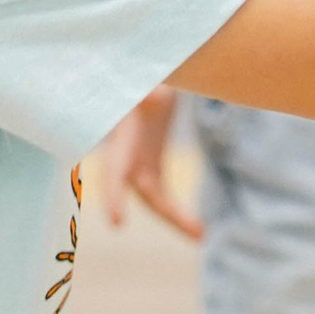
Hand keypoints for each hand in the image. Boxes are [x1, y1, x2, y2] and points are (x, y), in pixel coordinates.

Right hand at [97, 88, 199, 240]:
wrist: (143, 78)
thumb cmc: (140, 78)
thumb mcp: (144, 83)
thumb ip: (147, 94)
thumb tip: (155, 97)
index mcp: (121, 138)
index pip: (114, 171)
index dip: (114, 196)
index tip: (117, 223)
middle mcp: (126, 158)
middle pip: (147, 194)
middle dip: (170, 214)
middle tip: (197, 232)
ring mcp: (139, 166)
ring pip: (156, 202)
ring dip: (176, 220)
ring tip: (200, 235)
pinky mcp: (151, 168)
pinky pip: (164, 198)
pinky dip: (177, 214)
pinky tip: (197, 231)